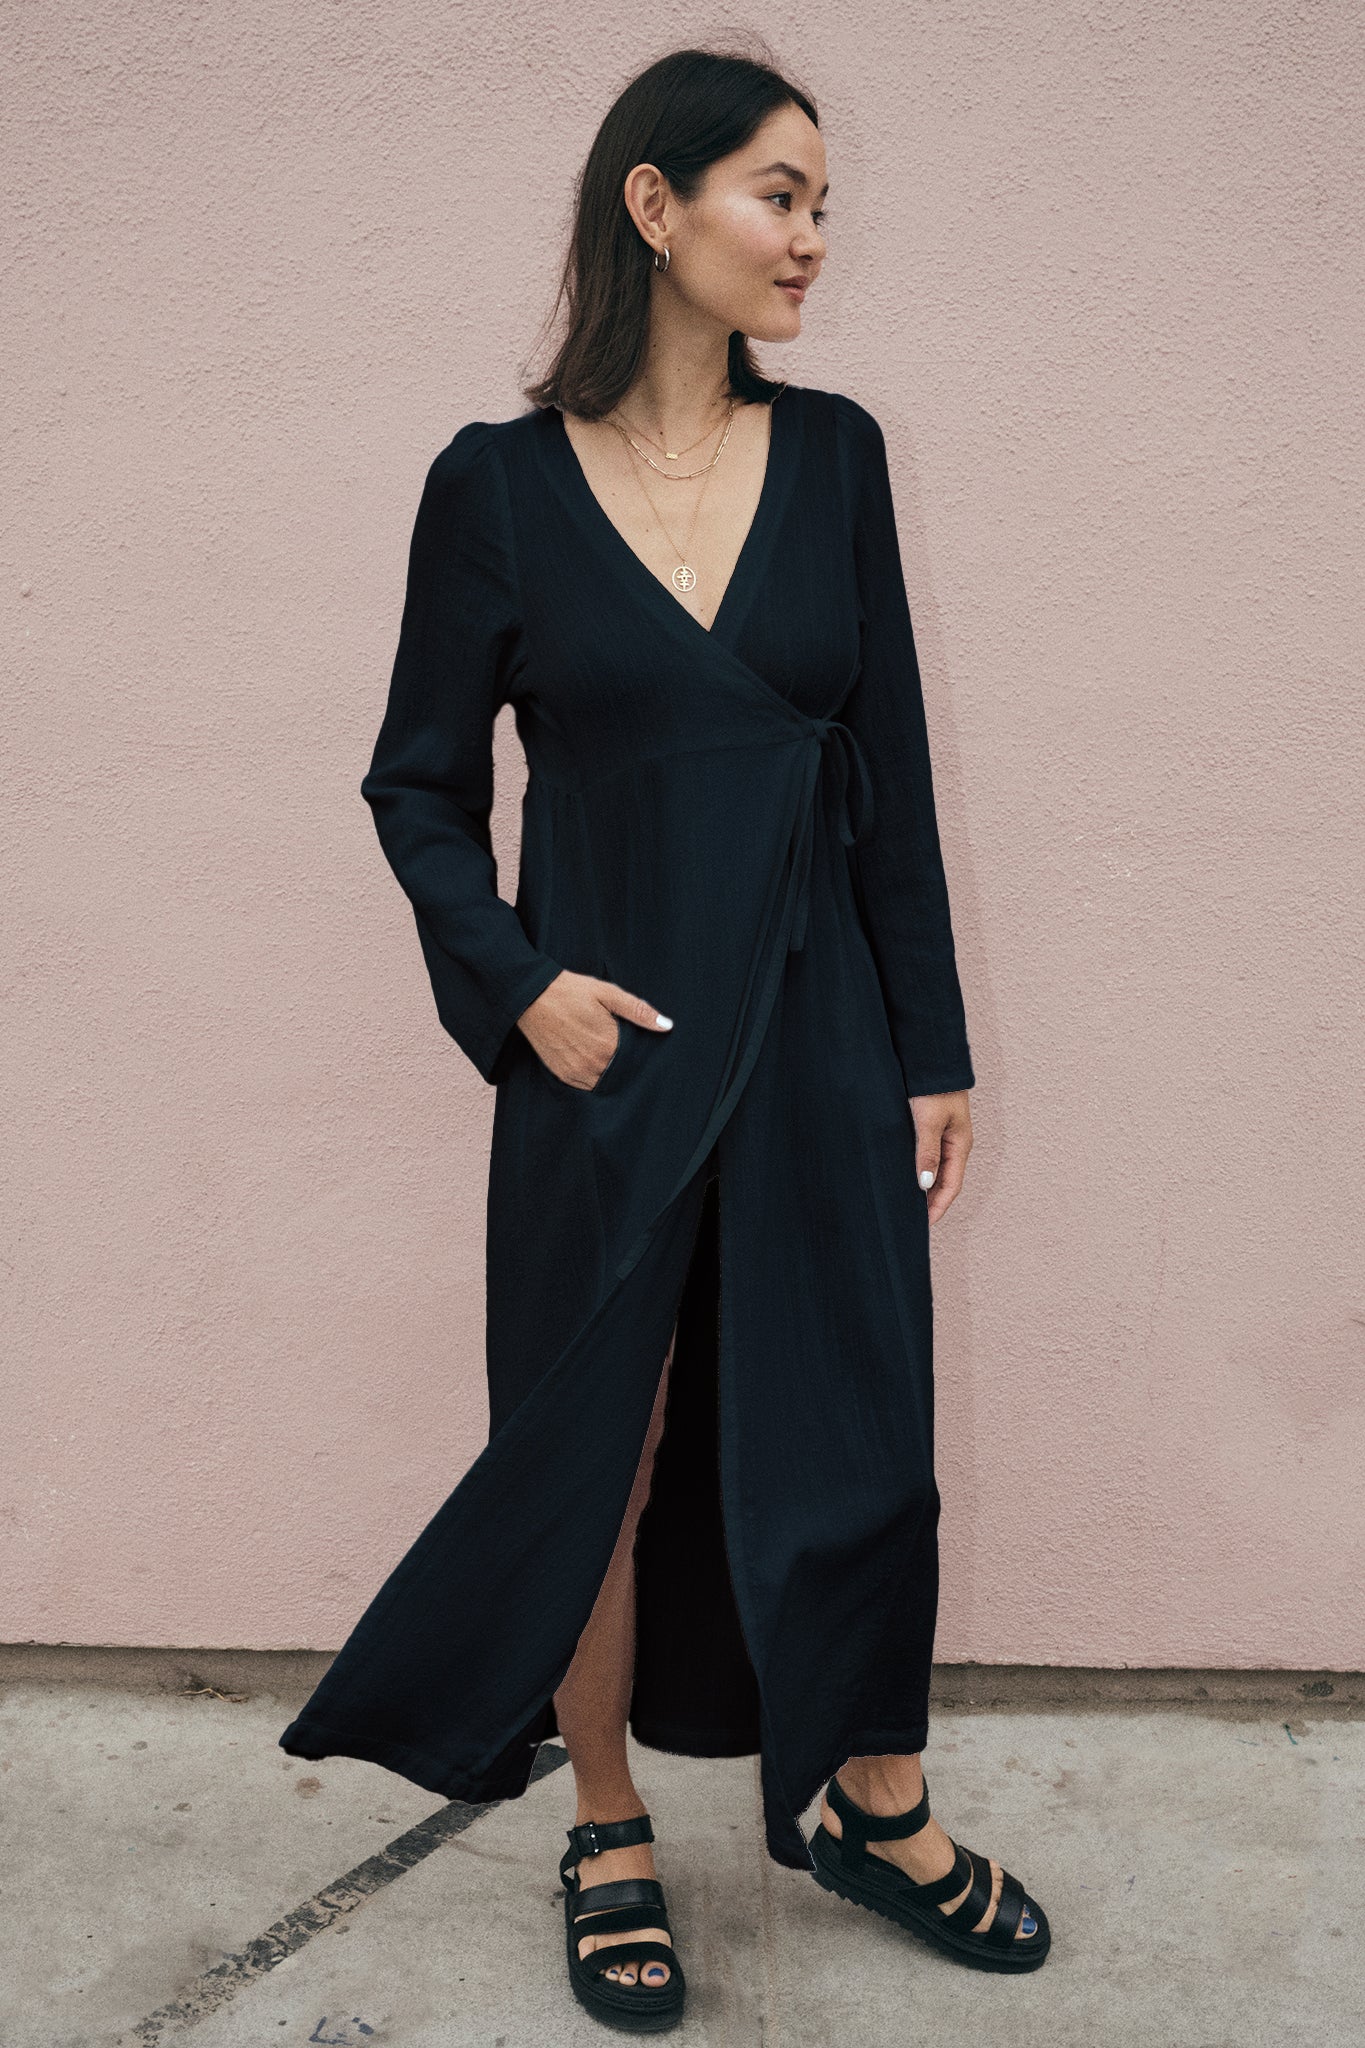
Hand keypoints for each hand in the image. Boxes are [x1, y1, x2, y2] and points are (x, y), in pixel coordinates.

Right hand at [518, 970, 673, 1090]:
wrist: (530, 997)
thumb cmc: (571, 991)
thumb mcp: (608, 993)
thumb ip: (638, 1011)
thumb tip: (667, 1026)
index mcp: (608, 1044)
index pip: (636, 1061)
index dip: (641, 1054)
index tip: (641, 1046)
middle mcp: (593, 1064)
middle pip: (621, 1073)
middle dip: (627, 1065)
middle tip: (623, 1048)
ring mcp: (576, 1072)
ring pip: (605, 1082)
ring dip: (610, 1073)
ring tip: (607, 1053)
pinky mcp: (563, 1075)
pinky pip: (586, 1085)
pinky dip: (594, 1077)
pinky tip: (594, 1061)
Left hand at [909, 1090, 972, 1223]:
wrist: (932, 1060)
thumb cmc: (933, 1088)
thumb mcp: (928, 1122)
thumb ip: (926, 1153)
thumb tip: (925, 1184)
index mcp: (960, 1145)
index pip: (952, 1186)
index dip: (939, 1207)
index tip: (925, 1224)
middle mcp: (955, 1144)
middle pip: (945, 1181)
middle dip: (932, 1202)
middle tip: (913, 1220)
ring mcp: (945, 1136)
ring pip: (937, 1170)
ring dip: (926, 1188)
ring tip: (908, 1204)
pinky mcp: (933, 1128)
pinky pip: (930, 1157)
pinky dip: (921, 1171)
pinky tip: (907, 1177)